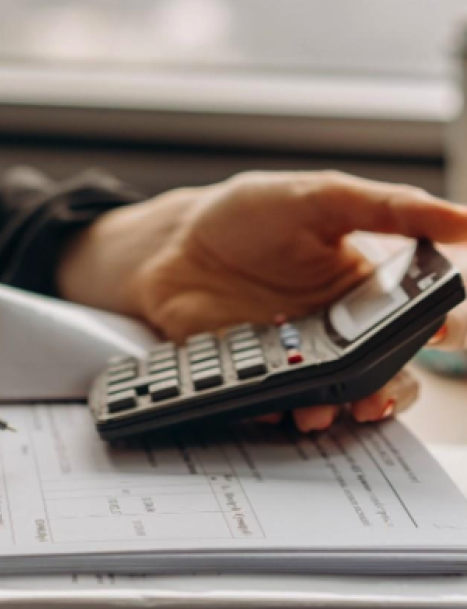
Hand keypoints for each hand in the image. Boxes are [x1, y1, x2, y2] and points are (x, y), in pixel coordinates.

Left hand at [58, 170, 466, 430]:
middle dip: (389, 388)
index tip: (432, 331)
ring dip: (338, 408)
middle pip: (387, 371)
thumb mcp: (320, 197)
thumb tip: (465, 220)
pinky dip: (281, 410)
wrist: (171, 245)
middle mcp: (340, 328)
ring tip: (322, 409)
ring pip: (338, 396)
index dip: (436, 328)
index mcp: (368, 286)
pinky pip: (279, 403)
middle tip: (377, 394)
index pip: (423, 315)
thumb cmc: (248, 215)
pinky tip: (277, 406)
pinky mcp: (256, 374)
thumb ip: (387, 208)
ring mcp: (298, 355)